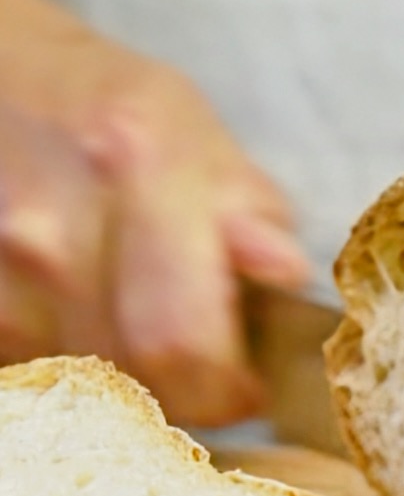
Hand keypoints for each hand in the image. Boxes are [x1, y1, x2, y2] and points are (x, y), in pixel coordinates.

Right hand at [0, 0, 309, 425]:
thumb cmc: (103, 105)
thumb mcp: (197, 131)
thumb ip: (252, 208)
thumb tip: (283, 266)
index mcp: (136, 164)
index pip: (182, 340)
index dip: (225, 389)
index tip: (247, 389)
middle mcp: (50, 222)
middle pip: (132, 376)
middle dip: (184, 389)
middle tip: (203, 368)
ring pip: (79, 380)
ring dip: (122, 375)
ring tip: (137, 322)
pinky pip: (28, 362)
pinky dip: (65, 355)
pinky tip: (81, 312)